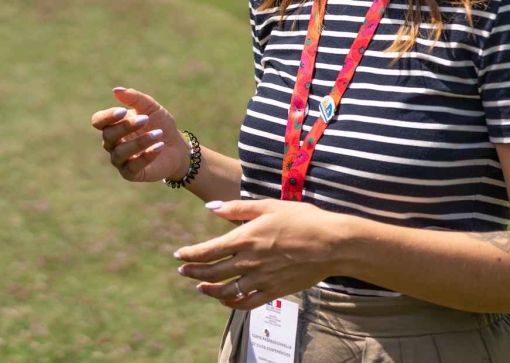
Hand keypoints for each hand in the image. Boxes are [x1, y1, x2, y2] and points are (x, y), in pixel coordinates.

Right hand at [89, 86, 189, 183]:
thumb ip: (134, 98)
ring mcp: (120, 160)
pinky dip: (146, 156)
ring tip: (158, 133)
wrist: (177, 147)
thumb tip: (116, 90)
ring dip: (139, 142)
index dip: (107, 116)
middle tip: (145, 119)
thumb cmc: (160, 124)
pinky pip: (132, 167)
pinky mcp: (131, 174)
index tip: (122, 111)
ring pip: (120, 152)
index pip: (98, 121)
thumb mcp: (150, 107)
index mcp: (113, 125)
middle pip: (108, 136)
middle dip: (126, 126)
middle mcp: (112, 144)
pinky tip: (160, 146)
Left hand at [173, 200, 341, 309]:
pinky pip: (248, 302)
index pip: (209, 250)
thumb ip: (237, 208)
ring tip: (200, 287)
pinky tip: (226, 300)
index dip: (190, 254)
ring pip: (226, 291)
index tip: (178, 255)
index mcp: (246, 238)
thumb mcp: (268, 206)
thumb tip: (211, 207)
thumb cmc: (302, 219)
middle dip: (194, 272)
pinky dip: (233, 303)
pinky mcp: (274, 291)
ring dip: (209, 290)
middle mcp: (249, 261)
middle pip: (213, 272)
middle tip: (183, 271)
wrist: (331, 243)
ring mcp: (261, 278)